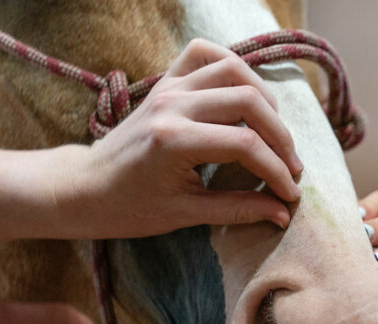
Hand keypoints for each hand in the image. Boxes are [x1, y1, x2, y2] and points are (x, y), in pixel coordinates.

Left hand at [59, 38, 305, 238]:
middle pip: (248, 102)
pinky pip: (204, 55)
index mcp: (174, 140)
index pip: (246, 146)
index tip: (290, 193)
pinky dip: (232, 66)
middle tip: (291, 166)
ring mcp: (169, 88)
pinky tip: (246, 93)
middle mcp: (173, 105)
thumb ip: (238, 210)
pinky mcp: (166, 82)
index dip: (277, 171)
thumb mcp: (186, 214)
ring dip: (264, 100)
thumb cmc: (132, 207)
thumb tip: (283, 213)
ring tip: (275, 133)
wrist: (87, 187)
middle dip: (279, 137)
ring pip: (234, 71)